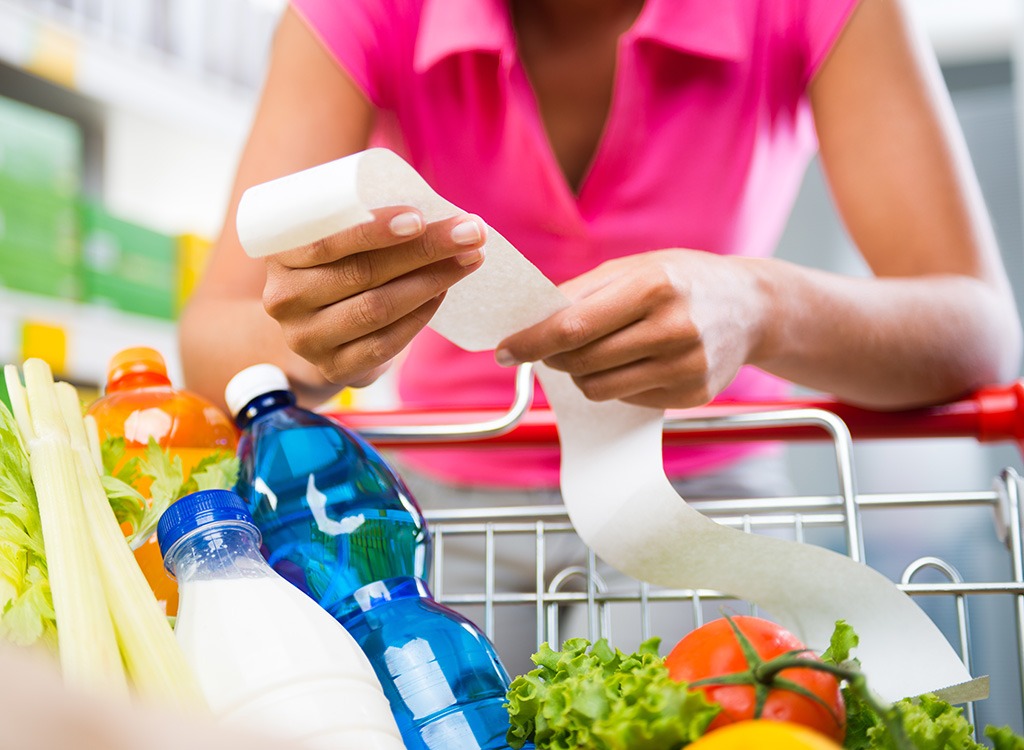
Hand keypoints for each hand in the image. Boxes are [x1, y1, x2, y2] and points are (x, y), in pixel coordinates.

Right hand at [262, 207, 485, 385]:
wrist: (315, 330)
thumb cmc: (336, 268)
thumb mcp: (333, 240)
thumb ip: (362, 222)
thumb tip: (436, 209)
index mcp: (279, 256)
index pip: (326, 242)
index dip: (373, 231)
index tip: (421, 217)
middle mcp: (285, 300)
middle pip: (362, 273)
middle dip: (424, 250)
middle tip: (470, 232)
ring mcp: (307, 339)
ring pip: (378, 308)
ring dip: (432, 281)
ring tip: (469, 258)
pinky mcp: (335, 368)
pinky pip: (386, 343)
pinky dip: (421, 315)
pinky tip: (443, 292)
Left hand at [495, 250, 766, 408]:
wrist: (752, 306)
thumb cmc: (682, 280)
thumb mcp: (634, 268)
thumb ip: (581, 292)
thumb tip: (529, 320)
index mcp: (654, 287)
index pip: (573, 327)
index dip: (530, 342)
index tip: (503, 350)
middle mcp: (674, 329)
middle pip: (582, 361)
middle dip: (554, 357)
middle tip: (550, 346)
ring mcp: (687, 367)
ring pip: (599, 388)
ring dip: (581, 373)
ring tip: (595, 351)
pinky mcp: (693, 395)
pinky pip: (626, 400)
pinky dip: (616, 383)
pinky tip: (634, 361)